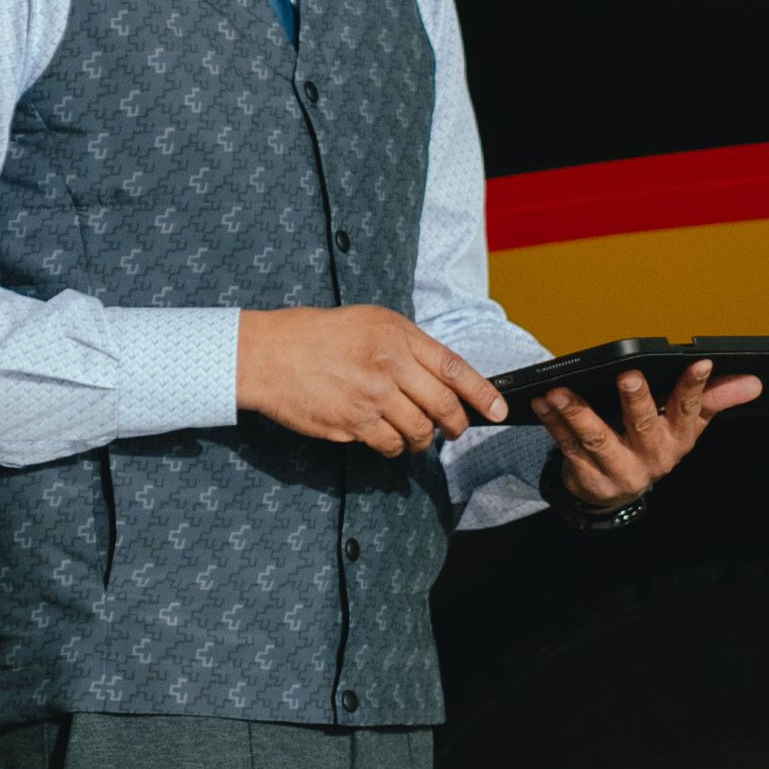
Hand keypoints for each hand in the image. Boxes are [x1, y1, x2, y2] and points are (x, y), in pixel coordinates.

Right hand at [240, 303, 500, 454]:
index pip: (454, 368)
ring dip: (423, 440)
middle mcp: (389, 367)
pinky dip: (394, 447)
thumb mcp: (371, 322)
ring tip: (416, 435)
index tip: (499, 410)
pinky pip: (389, 445)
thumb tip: (444, 376)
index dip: (483, 394)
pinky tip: (386, 437)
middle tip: (456, 430)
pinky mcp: (352, 424)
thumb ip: (409, 346)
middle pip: (442, 407)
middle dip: (457, 425)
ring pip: (418, 432)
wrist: (270, 354)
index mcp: (397, 336)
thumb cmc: (319, 335)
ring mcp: (370, 398)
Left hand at [537, 352, 757, 512]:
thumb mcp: (687, 425)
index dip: (696, 387)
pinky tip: (543, 401)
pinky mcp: (588, 477)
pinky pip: (568, 447)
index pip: (690, 410)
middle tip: (628, 374)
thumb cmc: (654, 445)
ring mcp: (619, 470)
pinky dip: (553, 423)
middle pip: (643, 426)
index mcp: (678, 440)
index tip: (699, 362)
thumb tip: (754, 381)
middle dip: (636, 400)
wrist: (617, 492)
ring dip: (577, 413)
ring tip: (561, 390)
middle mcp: (652, 457)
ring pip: (597, 439)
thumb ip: (716, 399)